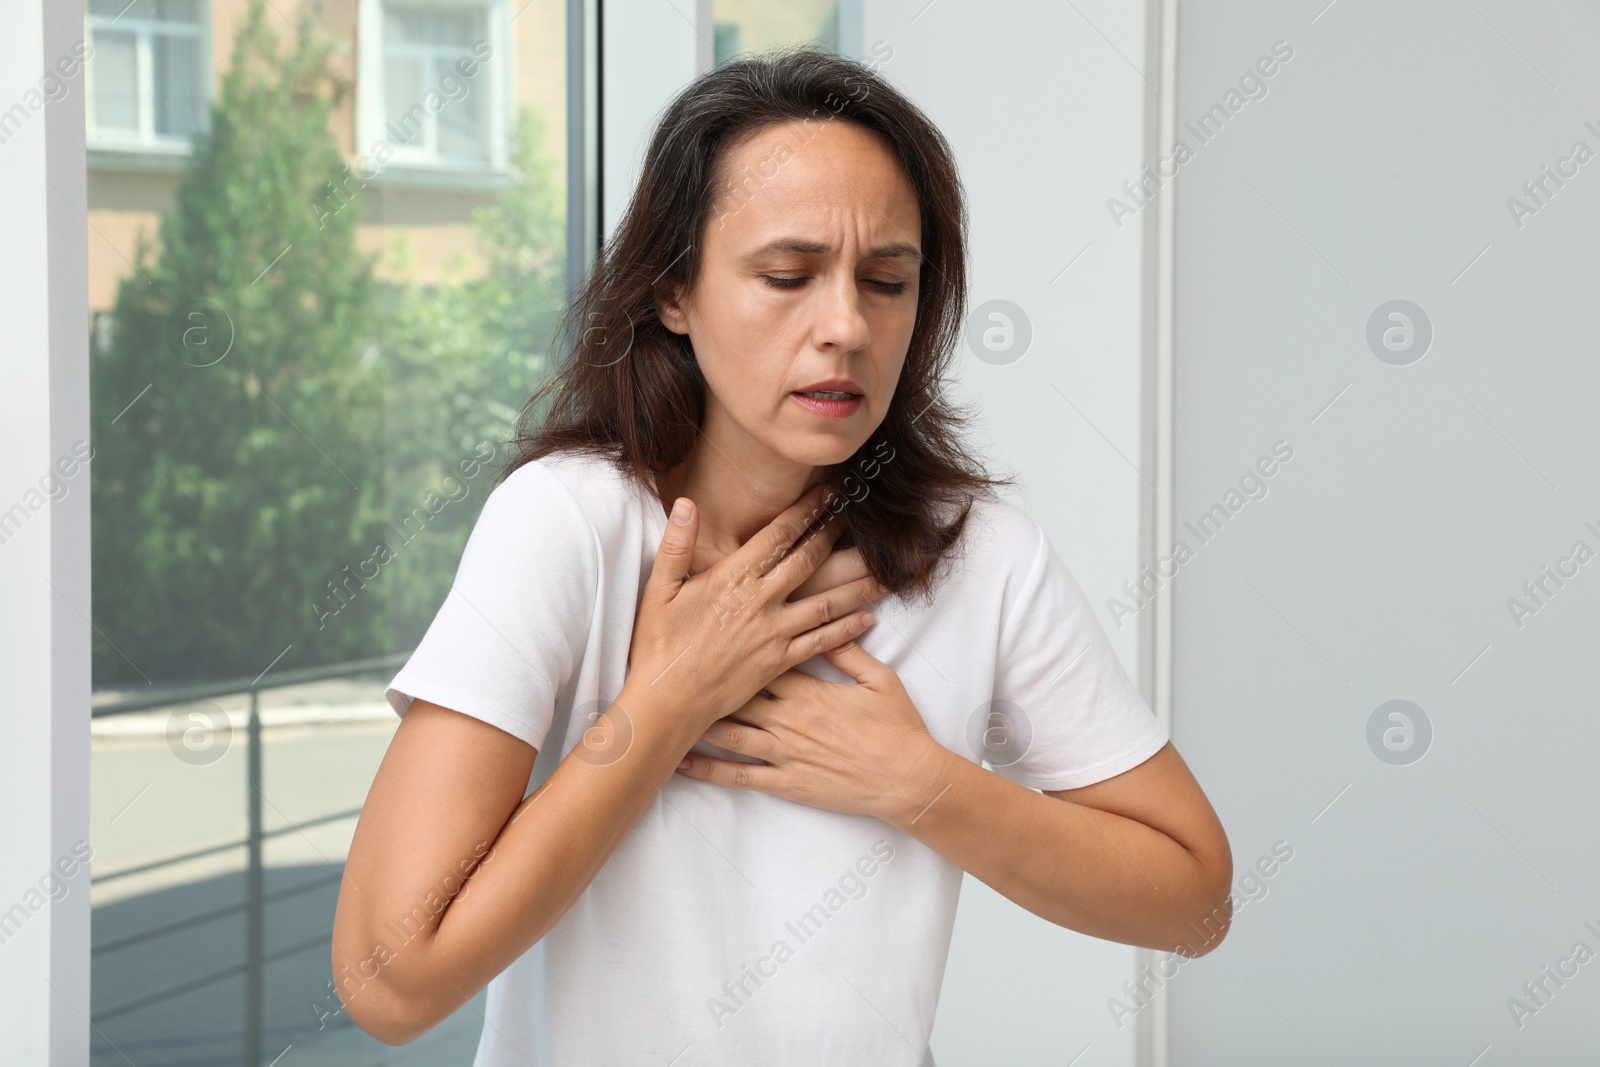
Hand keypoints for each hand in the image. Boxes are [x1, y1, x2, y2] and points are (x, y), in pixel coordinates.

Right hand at [623, 483, 890, 734]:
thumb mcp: (659, 590)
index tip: (829, 493)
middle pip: (810, 561)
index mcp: (733, 579)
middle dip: (835, 535)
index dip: (807, 511)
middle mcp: (761, 603)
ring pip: (827, 603)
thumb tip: (686, 504)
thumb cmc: (658, 645)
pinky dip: (848, 629)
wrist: (667, 702)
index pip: (779, 535)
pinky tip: (867, 619)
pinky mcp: (780, 663)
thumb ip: (678, 546)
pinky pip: (822, 642)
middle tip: (859, 517)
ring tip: (884, 571)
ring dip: (857, 585)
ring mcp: (774, 634)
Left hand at [672, 639, 952, 822]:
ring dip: (694, 721)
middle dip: (702, 679)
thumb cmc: (897, 728)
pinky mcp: (785, 782)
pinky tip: (681, 762)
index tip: (706, 630)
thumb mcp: (879, 679)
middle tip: (669, 667)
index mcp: (808, 688)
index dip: (732, 644)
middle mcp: (788, 717)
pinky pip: (738, 775)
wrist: (908, 780)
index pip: (760, 658)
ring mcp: (784, 752)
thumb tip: (829, 620)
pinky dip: (707, 769)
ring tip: (662, 710)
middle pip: (733, 692)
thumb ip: (847, 651)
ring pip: (728, 732)